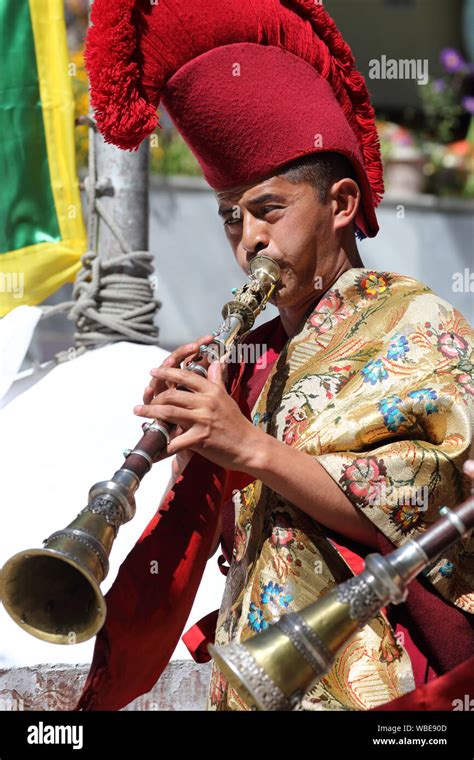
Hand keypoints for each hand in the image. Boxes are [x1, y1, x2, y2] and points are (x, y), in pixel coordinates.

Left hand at [133, 359, 259, 470]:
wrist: (249, 446)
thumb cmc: (236, 423)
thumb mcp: (226, 397)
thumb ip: (217, 380)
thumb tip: (215, 362)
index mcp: (212, 390)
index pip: (185, 376)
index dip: (167, 372)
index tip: (154, 371)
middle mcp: (206, 402)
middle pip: (172, 395)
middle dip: (154, 397)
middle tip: (144, 399)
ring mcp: (203, 420)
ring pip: (169, 413)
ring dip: (151, 413)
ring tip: (139, 412)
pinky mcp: (200, 438)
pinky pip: (176, 441)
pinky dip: (163, 445)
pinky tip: (153, 446)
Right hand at [142, 333, 214, 404]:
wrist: (183, 430)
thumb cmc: (192, 411)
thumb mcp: (203, 394)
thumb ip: (209, 378)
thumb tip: (220, 362)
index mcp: (182, 376)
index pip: (189, 356)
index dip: (198, 346)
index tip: (209, 339)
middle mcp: (170, 380)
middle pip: (174, 361)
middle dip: (184, 352)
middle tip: (194, 346)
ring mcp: (160, 391)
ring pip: (160, 376)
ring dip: (165, 368)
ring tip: (171, 361)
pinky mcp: (152, 406)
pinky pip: (148, 398)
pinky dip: (148, 394)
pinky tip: (149, 389)